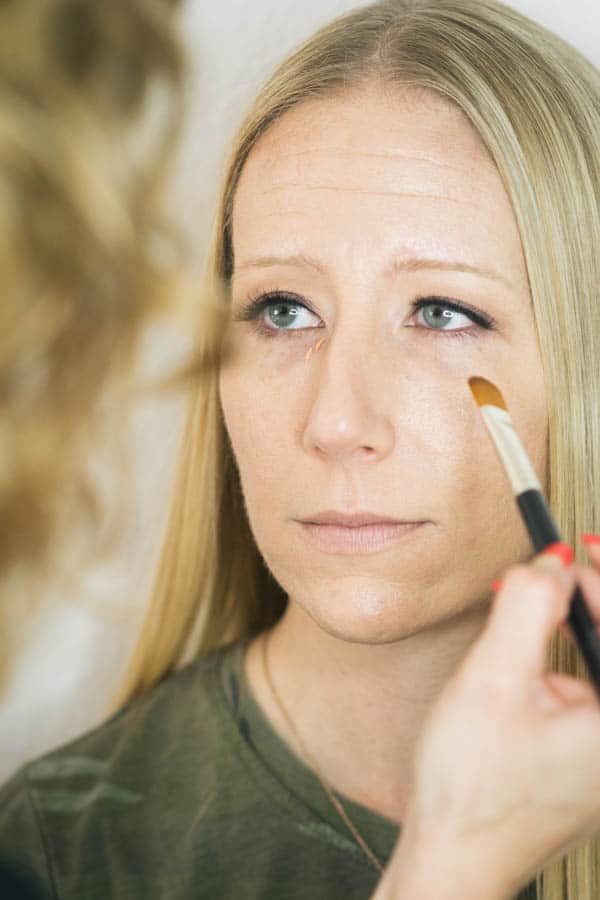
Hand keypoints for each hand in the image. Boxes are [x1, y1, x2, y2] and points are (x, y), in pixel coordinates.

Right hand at [376, 543, 599, 899]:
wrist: (455, 857)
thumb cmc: (472, 788)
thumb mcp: (493, 678)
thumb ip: (528, 607)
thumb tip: (552, 563)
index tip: (576, 547)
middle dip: (589, 601)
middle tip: (562, 571)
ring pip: (598, 668)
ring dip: (574, 631)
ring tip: (533, 615)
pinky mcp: (590, 764)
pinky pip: (588, 696)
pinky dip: (564, 664)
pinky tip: (526, 669)